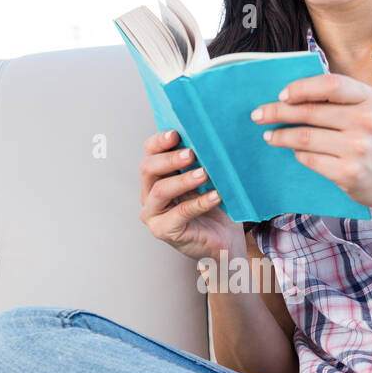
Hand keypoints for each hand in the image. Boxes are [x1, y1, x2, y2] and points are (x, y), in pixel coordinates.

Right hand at [139, 128, 244, 262]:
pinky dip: (199, 202)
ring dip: (183, 180)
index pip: (149, 153)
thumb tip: (208, 137)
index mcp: (155, 177)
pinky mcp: (163, 231)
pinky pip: (180, 213)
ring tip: (204, 174)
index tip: (176, 133)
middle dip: (170, 159)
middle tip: (191, 153)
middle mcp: (148, 194)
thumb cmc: (213, 207)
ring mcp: (153, 214)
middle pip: (148, 169)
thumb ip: (199, 162)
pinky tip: (215, 195)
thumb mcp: (204, 180)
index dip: (159, 141)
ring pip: (160, 191)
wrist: (223, 239)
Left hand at [250, 72, 371, 216]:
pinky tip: (293, 152)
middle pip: (310, 112)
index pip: (329, 85)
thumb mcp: (371, 111)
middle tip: (259, 115)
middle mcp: (365, 122)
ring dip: (281, 136)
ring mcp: (357, 149)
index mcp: (370, 99)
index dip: (301, 88)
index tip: (281, 94)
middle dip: (278, 112)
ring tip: (269, 136)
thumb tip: (294, 93)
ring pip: (304, 138)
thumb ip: (342, 99)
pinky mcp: (349, 173)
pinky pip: (310, 160)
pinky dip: (298, 155)